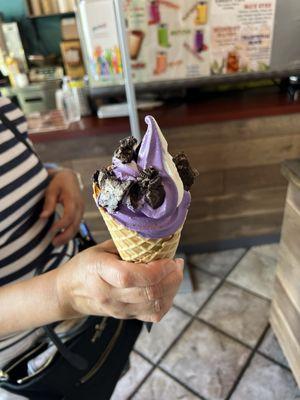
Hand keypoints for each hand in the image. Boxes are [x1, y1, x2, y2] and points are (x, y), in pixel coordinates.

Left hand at [40, 169, 83, 246]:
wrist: (70, 178)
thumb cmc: (58, 183)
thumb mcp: (51, 189)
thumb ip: (48, 203)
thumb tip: (43, 217)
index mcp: (73, 199)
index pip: (69, 216)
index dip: (61, 225)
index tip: (50, 231)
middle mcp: (80, 206)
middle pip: (75, 224)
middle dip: (65, 235)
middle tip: (53, 243)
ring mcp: (81, 211)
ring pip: (77, 227)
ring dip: (67, 237)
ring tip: (55, 244)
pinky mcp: (80, 214)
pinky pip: (76, 225)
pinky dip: (70, 233)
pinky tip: (61, 239)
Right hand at [56, 240, 183, 322]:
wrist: (69, 292)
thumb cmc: (86, 265)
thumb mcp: (101, 248)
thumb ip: (127, 245)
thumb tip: (157, 239)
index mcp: (99, 271)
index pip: (131, 277)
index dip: (156, 269)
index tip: (170, 259)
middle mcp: (109, 295)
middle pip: (148, 293)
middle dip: (171, 278)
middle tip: (177, 264)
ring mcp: (118, 309)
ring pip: (154, 306)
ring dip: (172, 290)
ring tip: (175, 274)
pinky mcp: (125, 317)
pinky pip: (153, 315)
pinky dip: (166, 302)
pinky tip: (168, 289)